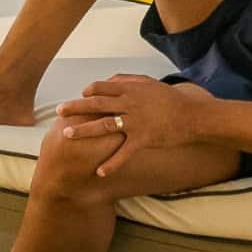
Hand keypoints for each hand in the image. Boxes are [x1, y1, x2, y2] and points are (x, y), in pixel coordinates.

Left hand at [57, 74, 190, 177]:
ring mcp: (135, 122)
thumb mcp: (149, 83)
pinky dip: (112, 164)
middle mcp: (129, 104)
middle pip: (95, 105)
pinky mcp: (143, 139)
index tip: (79, 96)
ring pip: (103, 126)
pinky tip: (100, 172)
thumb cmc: (171, 99)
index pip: (101, 88)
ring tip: (67, 135)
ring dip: (83, 131)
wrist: (192, 116)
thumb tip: (110, 79)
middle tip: (59, 112)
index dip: (87, 91)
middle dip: (75, 108)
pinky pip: (124, 153)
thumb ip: (128, 80)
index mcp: (129, 90)